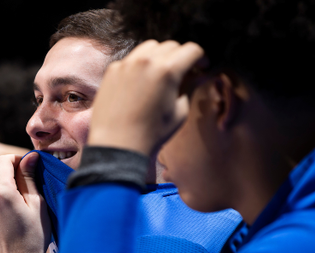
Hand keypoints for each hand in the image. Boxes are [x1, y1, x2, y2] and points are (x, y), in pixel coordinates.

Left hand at [0, 152, 50, 252]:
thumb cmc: (32, 237)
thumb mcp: (37, 204)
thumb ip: (30, 178)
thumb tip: (30, 157)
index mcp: (1, 191)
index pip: (3, 160)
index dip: (18, 159)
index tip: (30, 167)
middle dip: (11, 169)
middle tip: (28, 181)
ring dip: (3, 181)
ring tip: (20, 196)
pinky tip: (10, 207)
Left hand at [88, 40, 206, 155]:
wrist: (118, 144)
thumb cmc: (152, 133)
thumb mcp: (180, 112)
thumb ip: (189, 88)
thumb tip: (196, 77)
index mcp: (168, 70)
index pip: (191, 50)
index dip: (201, 58)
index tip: (201, 67)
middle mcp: (146, 61)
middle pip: (171, 46)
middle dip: (181, 56)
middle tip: (183, 72)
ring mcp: (127, 63)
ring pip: (149, 47)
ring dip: (160, 56)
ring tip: (161, 74)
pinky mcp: (112, 70)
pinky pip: (131, 59)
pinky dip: (140, 65)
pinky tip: (141, 82)